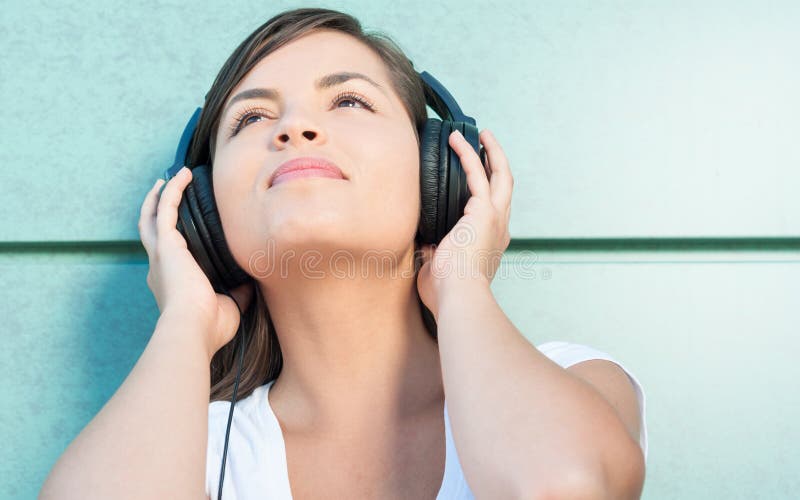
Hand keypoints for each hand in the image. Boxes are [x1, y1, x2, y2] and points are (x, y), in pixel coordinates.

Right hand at [138, 167, 253, 356]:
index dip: (174, 240)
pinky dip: (173, 190)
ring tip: (176, 176)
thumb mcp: (229, 308)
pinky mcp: (166, 244)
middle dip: (157, 210)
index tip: (187, 227)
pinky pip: (166, 208)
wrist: (193, 329)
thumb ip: (238, 293)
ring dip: (163, 195)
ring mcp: (160, 255)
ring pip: (153, 216)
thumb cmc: (209, 327)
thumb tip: (251, 282)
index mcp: (171, 285)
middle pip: (152, 231)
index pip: (169, 257)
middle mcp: (160, 268)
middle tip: (167, 191)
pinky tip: (183, 175)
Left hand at [416, 128, 512, 318]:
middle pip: (505, 186)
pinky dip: (468, 153)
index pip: (493, 210)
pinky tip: (456, 140)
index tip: (476, 179)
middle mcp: (499, 228)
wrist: (458, 298)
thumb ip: (433, 255)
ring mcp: (495, 218)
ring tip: (478, 133)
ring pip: (499, 174)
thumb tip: (423, 245)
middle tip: (487, 143)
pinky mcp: (484, 211)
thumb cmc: (447, 294)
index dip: (487, 191)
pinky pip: (476, 173)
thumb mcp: (437, 270)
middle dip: (497, 162)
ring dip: (490, 151)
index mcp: (490, 244)